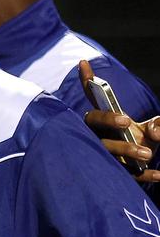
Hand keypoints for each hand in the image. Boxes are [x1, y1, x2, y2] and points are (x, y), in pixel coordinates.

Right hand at [80, 60, 159, 183]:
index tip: (84, 63)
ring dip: (126, 149)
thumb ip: (158, 124)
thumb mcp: (149, 128)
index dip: (87, 81)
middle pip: (93, 122)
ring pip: (106, 149)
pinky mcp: (114, 171)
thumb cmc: (139, 141)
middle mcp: (97, 134)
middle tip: (127, 121)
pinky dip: (144, 174)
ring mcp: (102, 152)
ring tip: (147, 154)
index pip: (94, 98)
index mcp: (103, 119)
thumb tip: (156, 130)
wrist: (139, 167)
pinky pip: (126, 173)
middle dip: (107, 120)